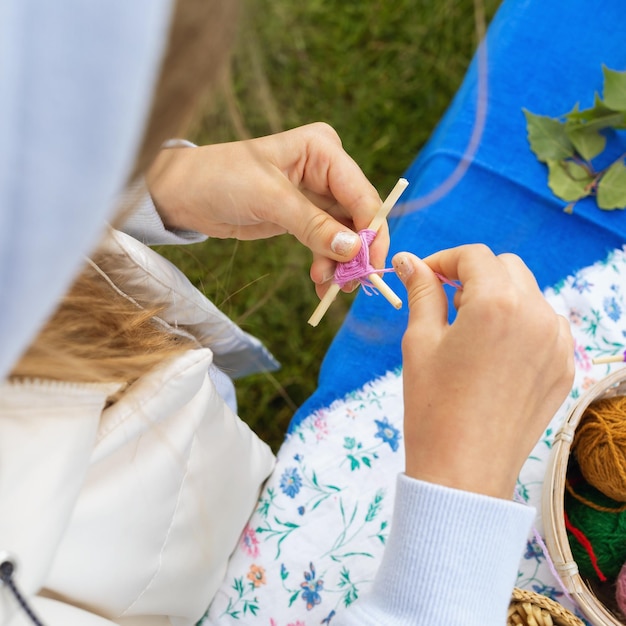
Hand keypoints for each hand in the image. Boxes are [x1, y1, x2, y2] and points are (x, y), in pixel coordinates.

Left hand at [146, 123, 386, 297]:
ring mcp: (315, 195)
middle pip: (357, 216)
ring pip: (344, 235)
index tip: (371, 266)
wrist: (184, 194)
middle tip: (352, 285)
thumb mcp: (270, 199)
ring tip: (329, 288)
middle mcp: (326, 170)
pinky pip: (325, 243)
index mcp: (324, 150)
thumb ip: (313, 225)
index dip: (371, 232)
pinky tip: (321, 283)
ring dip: (340, 264)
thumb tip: (352, 249)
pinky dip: (326, 264)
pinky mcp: (303, 217)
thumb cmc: (222, 179)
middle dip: (355, 252)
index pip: (361, 194)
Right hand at [393, 246, 573, 498]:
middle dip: (474, 275)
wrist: (463, 471)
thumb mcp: (420, 341)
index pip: (474, 256)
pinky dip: (520, 324)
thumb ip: (422, 291)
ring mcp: (558, 343)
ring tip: (470, 331)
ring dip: (499, 297)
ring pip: (529, 294)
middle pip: (506, 268)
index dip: (444, 260)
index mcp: (497, 303)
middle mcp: (537, 315)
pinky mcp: (564, 367)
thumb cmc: (432, 406)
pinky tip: (494, 352)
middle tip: (445, 303)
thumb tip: (408, 260)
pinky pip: (544, 326)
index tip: (425, 276)